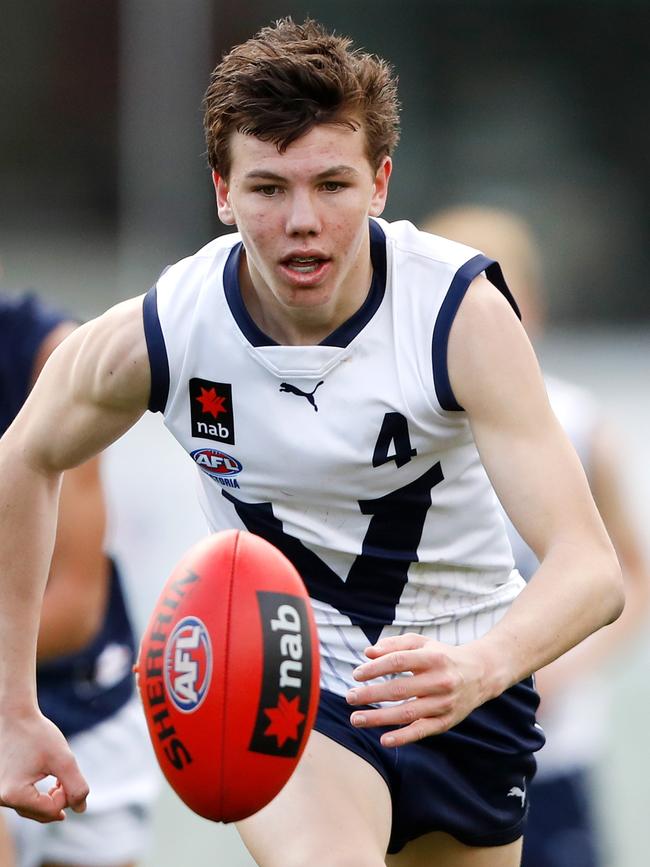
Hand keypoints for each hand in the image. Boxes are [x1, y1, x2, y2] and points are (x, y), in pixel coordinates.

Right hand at [0, 709, 88, 822]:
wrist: (13, 715)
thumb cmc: (37, 734)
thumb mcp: (63, 759)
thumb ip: (76, 785)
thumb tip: (81, 809)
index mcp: (13, 795)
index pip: (51, 810)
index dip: (67, 795)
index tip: (69, 774)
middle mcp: (0, 799)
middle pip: (39, 813)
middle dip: (58, 800)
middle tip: (65, 782)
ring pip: (30, 809)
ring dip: (48, 800)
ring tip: (59, 783)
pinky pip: (21, 800)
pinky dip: (36, 796)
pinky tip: (47, 784)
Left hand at [345, 633, 487, 746]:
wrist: (481, 673)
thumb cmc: (443, 656)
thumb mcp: (422, 643)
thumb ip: (395, 645)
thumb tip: (367, 653)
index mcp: (433, 657)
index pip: (398, 662)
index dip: (375, 668)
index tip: (356, 674)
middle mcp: (440, 680)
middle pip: (399, 689)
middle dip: (371, 694)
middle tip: (349, 697)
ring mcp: (444, 703)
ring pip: (407, 713)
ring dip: (379, 717)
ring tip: (356, 718)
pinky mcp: (446, 721)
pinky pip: (422, 731)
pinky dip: (403, 737)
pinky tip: (384, 740)